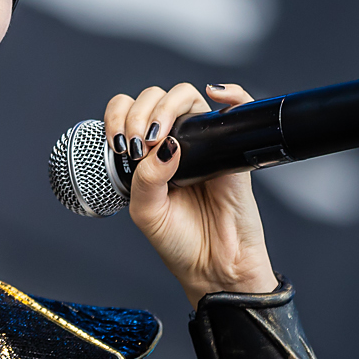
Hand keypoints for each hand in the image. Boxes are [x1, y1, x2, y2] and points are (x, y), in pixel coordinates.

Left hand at [105, 82, 276, 301]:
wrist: (214, 266)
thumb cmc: (179, 242)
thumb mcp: (146, 211)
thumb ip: (145, 178)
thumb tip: (163, 145)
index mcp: (145, 155)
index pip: (129, 111)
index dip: (119, 115)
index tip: (119, 142)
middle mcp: (173, 142)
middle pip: (155, 97)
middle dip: (139, 113)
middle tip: (138, 144)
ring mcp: (203, 143)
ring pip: (187, 97)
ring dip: (167, 106)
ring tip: (159, 136)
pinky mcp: (232, 150)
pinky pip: (239, 107)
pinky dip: (232, 92)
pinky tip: (216, 95)